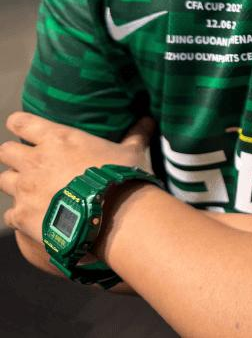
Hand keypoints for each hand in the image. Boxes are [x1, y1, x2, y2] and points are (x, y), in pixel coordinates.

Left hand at [0, 112, 153, 242]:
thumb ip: (136, 135)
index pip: (21, 122)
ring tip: (33, 193)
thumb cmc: (122, 178)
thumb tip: (150, 120)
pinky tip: (37, 219)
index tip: (25, 130)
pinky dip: (20, 216)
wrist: (114, 216)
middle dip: (15, 157)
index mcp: (57, 139)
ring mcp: (25, 189)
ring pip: (4, 181)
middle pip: (5, 151)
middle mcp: (35, 161)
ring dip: (16, 185)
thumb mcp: (131, 153)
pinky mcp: (22, 216)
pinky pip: (10, 214)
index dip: (20, 125)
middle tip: (32, 165)